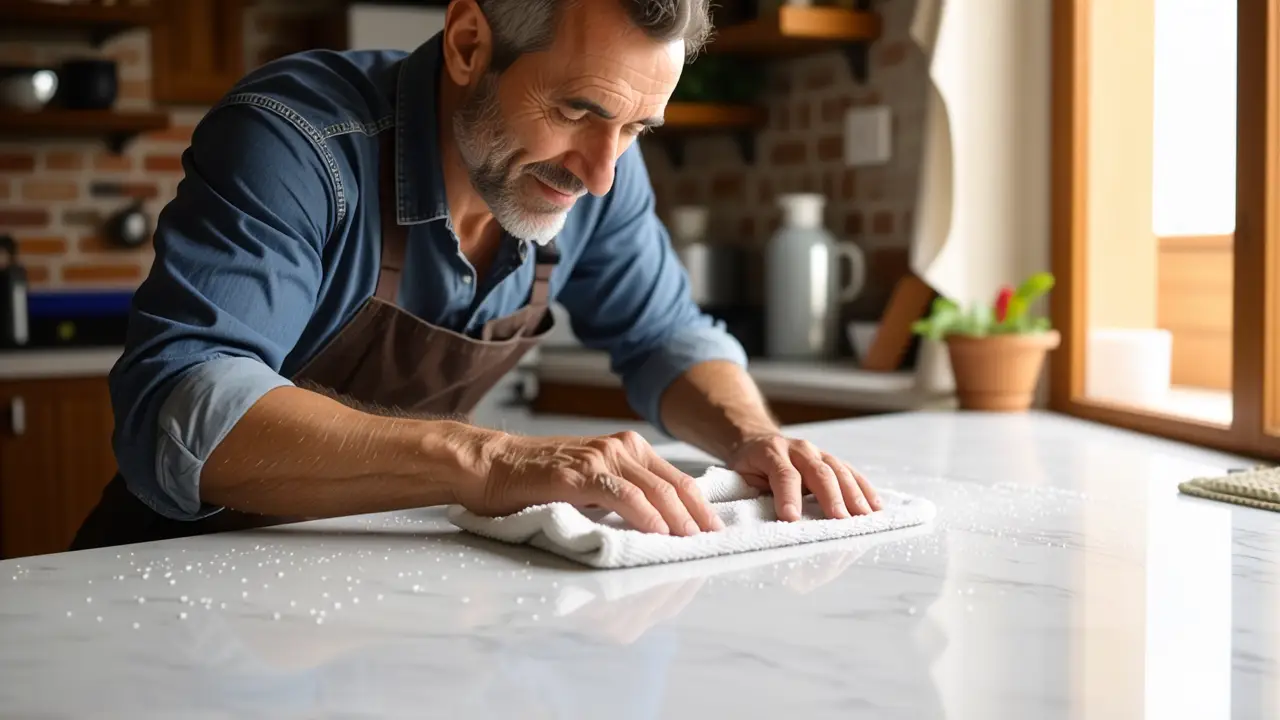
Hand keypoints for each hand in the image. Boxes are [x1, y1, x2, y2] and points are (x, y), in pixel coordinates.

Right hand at [458, 430, 725, 535]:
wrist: (491, 465)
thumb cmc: (537, 478)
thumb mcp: (592, 480)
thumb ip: (622, 492)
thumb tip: (658, 524)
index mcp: (627, 448)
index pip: (676, 478)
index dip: (699, 506)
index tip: (715, 530)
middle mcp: (619, 448)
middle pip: (673, 484)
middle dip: (698, 516)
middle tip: (714, 541)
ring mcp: (599, 459)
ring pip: (653, 489)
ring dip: (677, 519)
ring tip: (692, 541)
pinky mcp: (578, 475)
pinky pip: (621, 494)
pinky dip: (644, 514)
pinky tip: (657, 531)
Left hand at [727, 435, 880, 520]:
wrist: (756, 439)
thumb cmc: (750, 466)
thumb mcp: (742, 477)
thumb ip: (755, 494)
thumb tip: (767, 521)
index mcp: (771, 453)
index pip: (783, 474)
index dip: (788, 496)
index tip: (791, 518)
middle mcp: (798, 449)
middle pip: (818, 472)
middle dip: (830, 497)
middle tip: (840, 519)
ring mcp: (818, 453)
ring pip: (839, 471)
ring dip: (854, 495)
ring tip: (864, 516)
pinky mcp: (830, 460)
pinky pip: (851, 472)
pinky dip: (864, 489)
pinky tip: (875, 506)